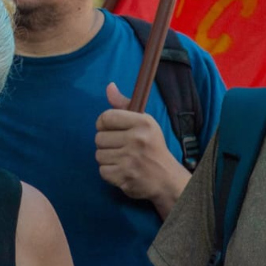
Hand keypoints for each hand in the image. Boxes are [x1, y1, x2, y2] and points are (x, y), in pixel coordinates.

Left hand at [95, 83, 190, 216]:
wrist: (167, 179)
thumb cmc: (152, 147)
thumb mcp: (144, 122)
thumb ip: (124, 105)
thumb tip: (109, 86)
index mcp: (143, 122)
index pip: (106, 117)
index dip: (103, 124)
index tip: (109, 129)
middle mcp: (137, 139)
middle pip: (99, 138)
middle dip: (106, 143)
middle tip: (120, 147)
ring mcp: (131, 159)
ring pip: (99, 155)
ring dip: (107, 158)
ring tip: (122, 159)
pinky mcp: (125, 176)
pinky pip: (102, 171)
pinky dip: (109, 172)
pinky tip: (122, 170)